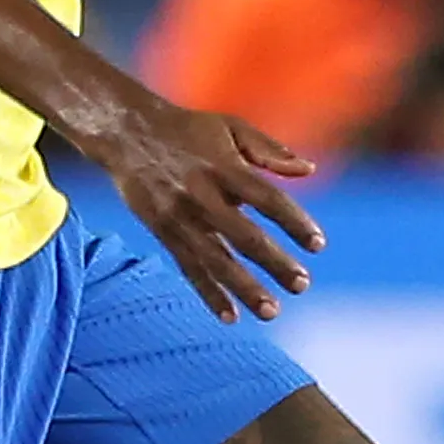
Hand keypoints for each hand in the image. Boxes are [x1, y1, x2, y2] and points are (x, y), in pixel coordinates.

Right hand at [90, 95, 323, 322]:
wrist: (125, 131)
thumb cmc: (187, 129)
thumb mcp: (231, 127)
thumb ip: (270, 150)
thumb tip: (309, 169)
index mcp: (225, 167)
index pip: (267, 199)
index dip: (294, 222)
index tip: (318, 244)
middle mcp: (202, 194)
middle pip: (244, 235)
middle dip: (274, 262)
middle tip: (302, 284)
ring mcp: (180, 216)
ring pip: (216, 259)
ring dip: (244, 288)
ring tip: (272, 311)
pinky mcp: (162, 231)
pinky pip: (188, 267)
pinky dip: (208, 293)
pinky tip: (230, 317)